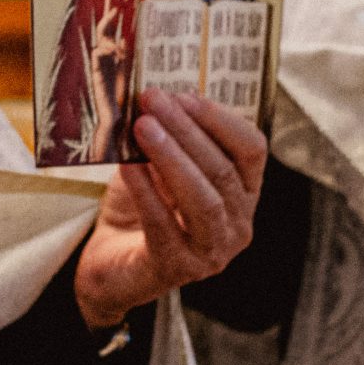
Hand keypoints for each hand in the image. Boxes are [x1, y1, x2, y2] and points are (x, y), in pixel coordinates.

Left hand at [74, 91, 266, 331]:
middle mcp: (239, 225)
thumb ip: (169, 136)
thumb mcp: (161, 165)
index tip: (182, 95)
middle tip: (153, 102)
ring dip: (172, 158)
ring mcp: (213, 252)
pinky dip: (146, 191)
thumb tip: (157, 98)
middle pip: (223, 171)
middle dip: (186, 131)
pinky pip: (164, 225)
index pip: (252, 150)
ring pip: (203, 199)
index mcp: (245, 193)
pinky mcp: (179, 269)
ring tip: (142, 127)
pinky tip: (127, 164)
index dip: (219, 119)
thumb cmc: (143, 208)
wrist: (112, 264)